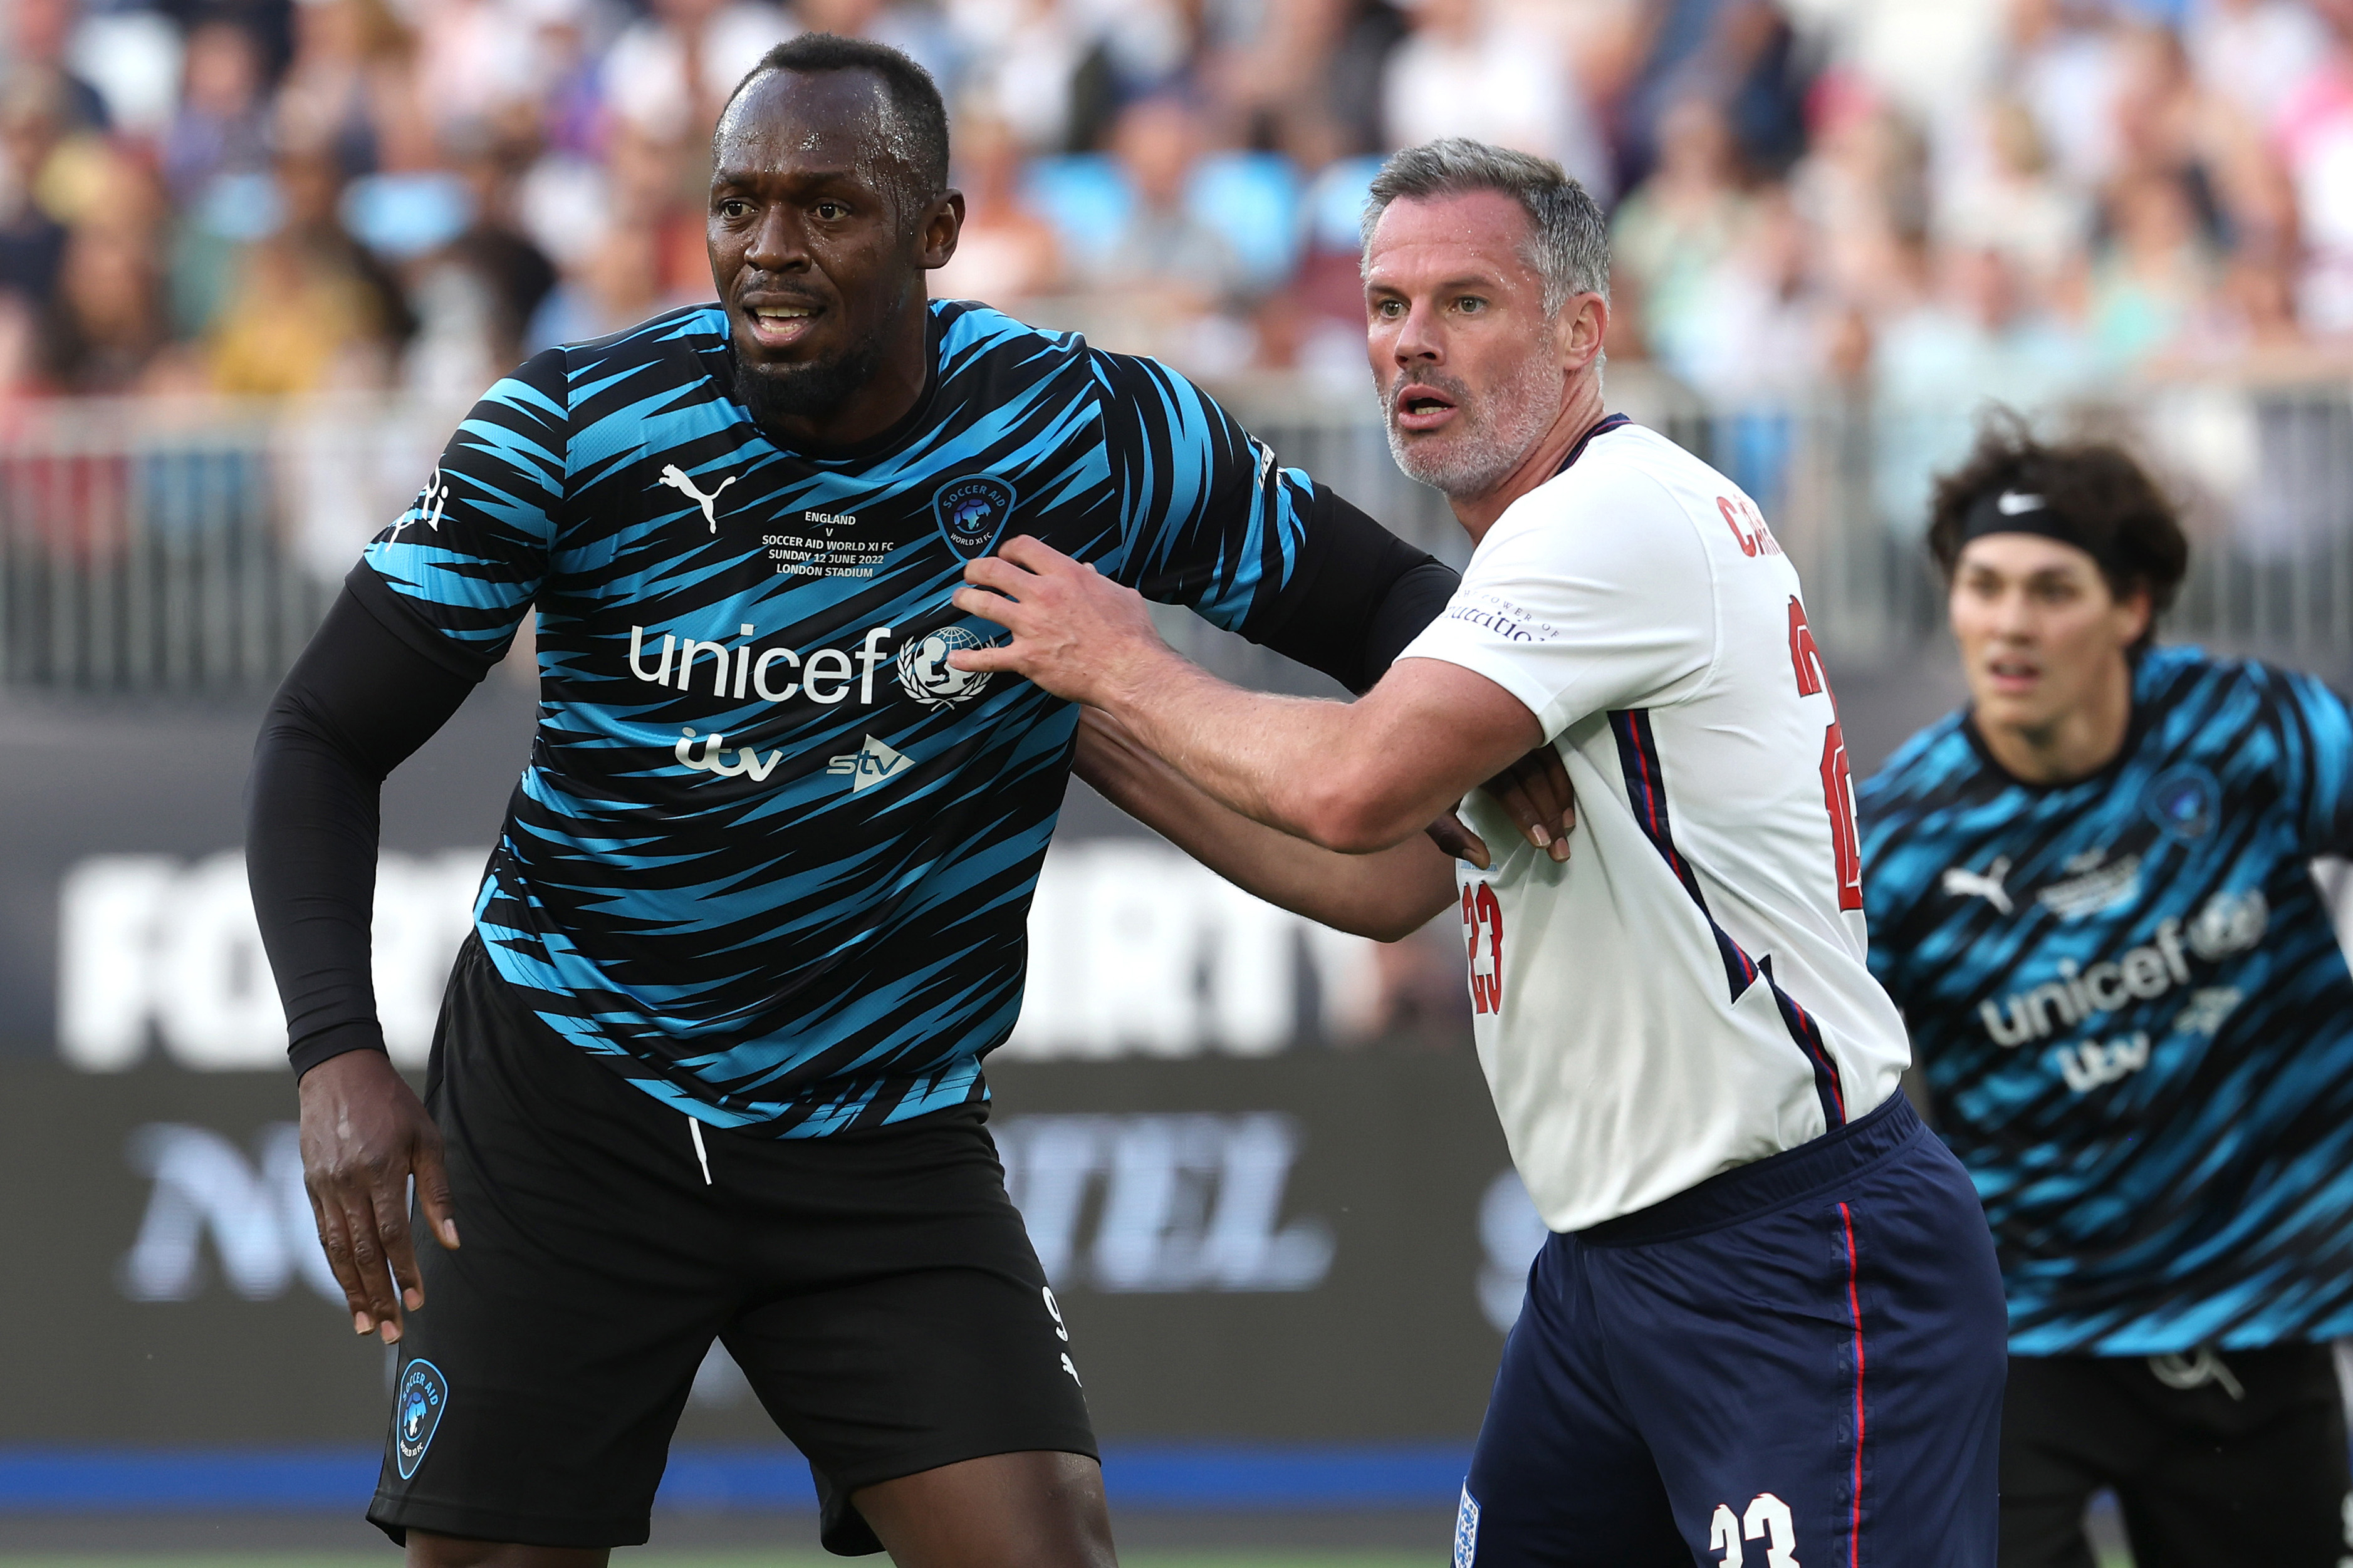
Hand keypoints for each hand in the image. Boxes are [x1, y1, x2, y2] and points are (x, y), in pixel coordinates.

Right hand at [297, 1049, 458, 1344]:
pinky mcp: (310, 1187)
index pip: (392, 1234)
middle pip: (362, 1252)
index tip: (417, 1301)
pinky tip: (348, 1288)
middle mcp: (347, 1184)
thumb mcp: (428, 1139)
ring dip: (352, 1291)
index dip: (405, 1271)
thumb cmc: (394, 1105)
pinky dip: (336, 1265)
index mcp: (380, 1171)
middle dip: (377, 1295)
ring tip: (367, 1324)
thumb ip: (438, 1192)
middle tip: (390, 1332)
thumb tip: (452, 1242)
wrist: (338, 1072)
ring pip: (337, 1250)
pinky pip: (324, 1234)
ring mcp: (324, 1187)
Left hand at [949, 537, 1169, 707]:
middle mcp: (1043, 595)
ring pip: (983, 604)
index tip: (1005, 555)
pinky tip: (955, 658)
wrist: (1130, 670)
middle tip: (971, 574)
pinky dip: (968, 659)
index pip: (1023, 548)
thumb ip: (1099, 581)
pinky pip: (989, 657)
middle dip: (976, 569)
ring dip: (965, 599)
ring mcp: (1031, 627)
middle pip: (993, 570)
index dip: (1008, 549)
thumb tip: (1090, 572)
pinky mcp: (1027, 658)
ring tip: (959, 600)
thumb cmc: (1131, 635)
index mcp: (1066, 575)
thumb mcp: (1120, 594)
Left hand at [1422, 744, 1575, 867]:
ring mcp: (1510, 730)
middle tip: (1559, 850)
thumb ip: (1450, 835)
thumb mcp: (1427, 805)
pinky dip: (1561, 776)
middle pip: (1531, 777)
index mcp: (1469, 757)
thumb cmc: (1422, 773)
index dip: (1526, 816)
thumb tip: (1483, 860)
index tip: (1541, 843)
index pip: (1507, 788)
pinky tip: (1566, 802)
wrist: (1418, 735)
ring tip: (1567, 830)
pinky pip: (1550, 751)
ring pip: (1546, 763)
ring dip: (1560, 798)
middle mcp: (1494, 739)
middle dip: (1548, 816)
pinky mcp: (1522, 728)